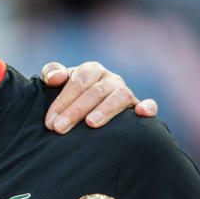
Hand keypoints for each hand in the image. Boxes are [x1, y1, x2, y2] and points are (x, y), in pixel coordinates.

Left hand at [41, 61, 157, 133]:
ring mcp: (126, 91)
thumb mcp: (58, 82)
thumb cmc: (71, 94)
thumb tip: (54, 78)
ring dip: (106, 110)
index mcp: (91, 70)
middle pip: (95, 92)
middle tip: (60, 128)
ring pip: (119, 96)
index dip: (62, 101)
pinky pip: (149, 105)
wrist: (89, 106)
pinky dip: (148, 107)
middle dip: (75, 111)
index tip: (50, 122)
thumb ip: (51, 73)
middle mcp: (110, 79)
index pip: (77, 83)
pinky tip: (141, 113)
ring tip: (91, 124)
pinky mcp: (138, 106)